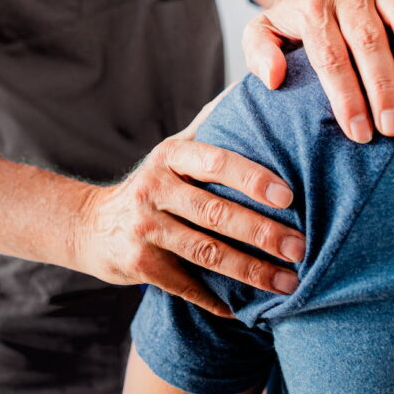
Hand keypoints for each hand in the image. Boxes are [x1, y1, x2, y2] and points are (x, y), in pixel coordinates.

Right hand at [72, 87, 303, 317]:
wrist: (92, 225)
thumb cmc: (154, 184)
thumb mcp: (174, 148)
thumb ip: (212, 123)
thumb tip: (254, 83)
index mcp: (170, 157)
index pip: (215, 162)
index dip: (252, 178)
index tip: (290, 196)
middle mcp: (154, 189)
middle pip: (215, 213)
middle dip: (263, 233)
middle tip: (301, 248)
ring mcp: (145, 228)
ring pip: (206, 253)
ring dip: (251, 271)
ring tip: (289, 283)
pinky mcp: (139, 264)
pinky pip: (186, 285)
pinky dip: (216, 300)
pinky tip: (245, 310)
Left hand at [242, 0, 393, 142]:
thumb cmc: (294, 16)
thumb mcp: (262, 29)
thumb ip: (258, 51)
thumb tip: (273, 78)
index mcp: (311, 9)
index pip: (329, 56)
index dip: (345, 95)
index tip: (358, 131)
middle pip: (368, 40)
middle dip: (382, 87)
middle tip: (393, 127)